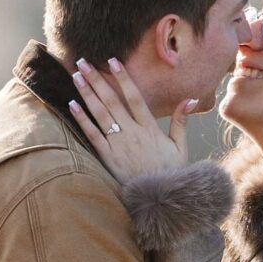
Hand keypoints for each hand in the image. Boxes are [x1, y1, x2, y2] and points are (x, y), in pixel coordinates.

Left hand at [69, 58, 199, 183]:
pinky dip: (82, 119)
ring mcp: (118, 145)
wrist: (160, 201)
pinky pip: (92, 135)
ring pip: (100, 114)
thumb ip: (181, 121)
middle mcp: (132, 133)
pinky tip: (72, 104)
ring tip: (75, 76)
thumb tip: (190, 99)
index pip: (135, 97)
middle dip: (97, 80)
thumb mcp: (180, 147)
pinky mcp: (107, 157)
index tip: (112, 61)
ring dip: (87, 94)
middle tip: (83, 62)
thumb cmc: (171, 173)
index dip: (123, 78)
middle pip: (112, 101)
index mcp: (150, 128)